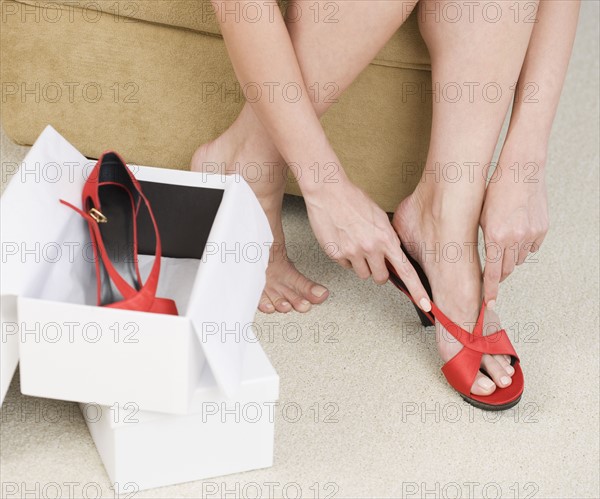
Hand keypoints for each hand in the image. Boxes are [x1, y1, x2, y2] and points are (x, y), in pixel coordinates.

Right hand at [303, 177, 431, 311]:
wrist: (328, 191)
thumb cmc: (353, 199)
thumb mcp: (379, 218)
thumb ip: (386, 238)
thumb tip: (391, 255)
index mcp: (386, 238)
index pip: (406, 270)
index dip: (417, 290)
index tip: (425, 304)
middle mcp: (371, 248)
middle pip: (381, 278)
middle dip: (379, 272)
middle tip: (373, 259)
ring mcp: (353, 252)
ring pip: (362, 274)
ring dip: (361, 265)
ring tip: (356, 245)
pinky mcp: (336, 254)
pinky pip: (345, 266)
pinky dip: (346, 258)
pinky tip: (343, 241)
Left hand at [481, 158, 548, 306]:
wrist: (521, 172)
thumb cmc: (494, 192)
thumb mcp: (480, 218)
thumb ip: (483, 241)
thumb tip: (485, 263)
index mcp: (495, 237)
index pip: (491, 273)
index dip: (489, 291)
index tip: (488, 304)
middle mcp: (514, 239)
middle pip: (506, 270)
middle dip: (497, 273)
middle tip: (491, 272)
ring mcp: (530, 235)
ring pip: (519, 260)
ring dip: (510, 258)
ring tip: (503, 243)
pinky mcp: (542, 230)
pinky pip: (531, 248)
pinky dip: (523, 247)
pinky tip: (516, 234)